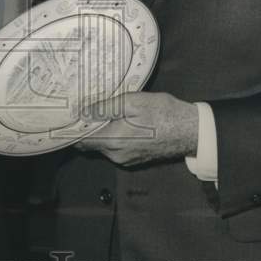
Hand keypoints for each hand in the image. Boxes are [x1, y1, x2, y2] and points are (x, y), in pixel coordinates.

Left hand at [74, 92, 197, 166]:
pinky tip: (120, 121)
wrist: (190, 130)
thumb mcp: (133, 101)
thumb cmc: (164, 113)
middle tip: (87, 107)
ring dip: (101, 131)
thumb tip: (83, 111)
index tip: (69, 114)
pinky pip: (115, 148)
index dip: (73, 127)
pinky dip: (113, 136)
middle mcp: (116, 155)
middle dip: (87, 127)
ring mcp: (126, 159)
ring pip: (103, 145)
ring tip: (106, 110)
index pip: (80, 140)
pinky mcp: (134, 158)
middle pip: (90, 143)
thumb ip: (105, 107)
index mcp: (113, 141)